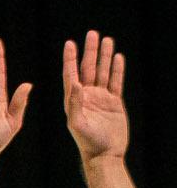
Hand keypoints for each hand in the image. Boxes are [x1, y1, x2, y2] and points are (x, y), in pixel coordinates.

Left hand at [65, 30, 129, 161]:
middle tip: (92, 33)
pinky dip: (116, 69)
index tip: (70, 43)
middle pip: (88, 68)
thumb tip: (76, 84)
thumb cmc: (87, 142)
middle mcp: (86, 96)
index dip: (71, 59)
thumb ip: (75, 104)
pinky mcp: (114, 102)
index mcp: (73, 100)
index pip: (71, 74)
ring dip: (104, 56)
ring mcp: (100, 98)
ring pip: (102, 72)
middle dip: (90, 51)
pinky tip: (117, 57)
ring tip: (106, 40)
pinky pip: (116, 81)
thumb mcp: (77, 124)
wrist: (105, 154)